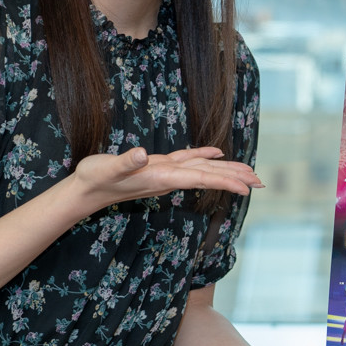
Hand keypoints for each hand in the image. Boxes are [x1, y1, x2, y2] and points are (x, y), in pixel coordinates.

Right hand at [72, 146, 261, 211]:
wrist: (83, 192)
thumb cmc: (94, 179)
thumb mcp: (106, 168)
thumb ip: (125, 162)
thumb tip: (142, 155)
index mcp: (162, 177)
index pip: (201, 178)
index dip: (225, 181)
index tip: (248, 188)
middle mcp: (168, 177)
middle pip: (208, 176)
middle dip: (235, 178)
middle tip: (261, 183)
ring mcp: (165, 173)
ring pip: (202, 169)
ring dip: (226, 169)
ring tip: (249, 172)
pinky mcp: (158, 166)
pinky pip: (187, 160)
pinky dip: (204, 155)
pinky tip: (216, 153)